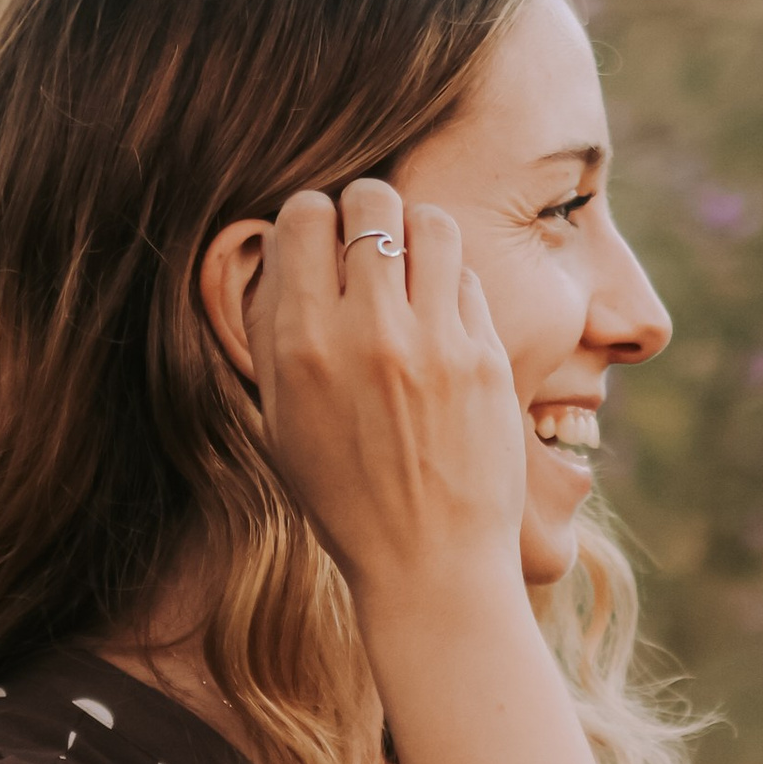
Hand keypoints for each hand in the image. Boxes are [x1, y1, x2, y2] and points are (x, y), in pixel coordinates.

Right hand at [236, 176, 527, 599]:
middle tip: (370, 241)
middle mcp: (368, 333)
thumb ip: (275, 333)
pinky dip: (453, 288)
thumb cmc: (347, 499)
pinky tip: (443, 322)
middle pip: (370, 199)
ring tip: (413, 267)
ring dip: (419, 233)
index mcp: (303, 347)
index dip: (311, 218)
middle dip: (367, 209)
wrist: (430, 565)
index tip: (320, 242)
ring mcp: (435, 342)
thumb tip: (282, 251)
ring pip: (431, 221)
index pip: (302, 216)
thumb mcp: (282, 422)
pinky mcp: (487, 356)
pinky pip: (469, 280)